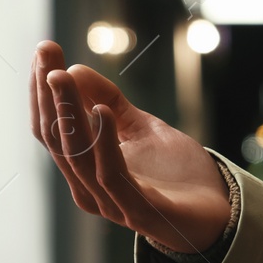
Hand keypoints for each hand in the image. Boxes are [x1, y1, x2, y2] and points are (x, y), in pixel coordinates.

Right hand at [30, 41, 231, 252]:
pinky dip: (105, 142)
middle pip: (58, 139)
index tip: (44, 49)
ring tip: (63, 76)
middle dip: (49, 94)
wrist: (218, 213)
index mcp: (85, 169)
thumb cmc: (177, 174)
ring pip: (78, 156)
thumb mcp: (143, 128)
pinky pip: (111, 175)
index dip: (43, 90)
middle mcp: (89, 188)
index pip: (52, 128)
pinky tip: (103, 111)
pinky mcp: (138, 211)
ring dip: (69, 112)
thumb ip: (112, 103)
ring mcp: (111, 202)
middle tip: (46, 53)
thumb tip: (74, 69)